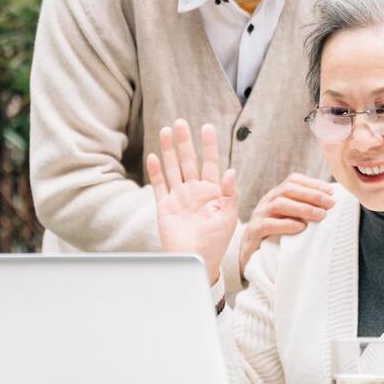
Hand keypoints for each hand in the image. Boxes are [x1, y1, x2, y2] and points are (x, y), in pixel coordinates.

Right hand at [145, 120, 237, 284]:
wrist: (197, 262)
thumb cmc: (216, 243)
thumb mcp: (228, 218)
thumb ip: (230, 194)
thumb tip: (230, 171)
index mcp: (213, 192)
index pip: (211, 163)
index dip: (209, 145)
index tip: (207, 126)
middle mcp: (195, 191)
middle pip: (188, 161)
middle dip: (185, 142)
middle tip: (181, 122)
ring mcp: (179, 198)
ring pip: (173, 168)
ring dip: (169, 150)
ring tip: (166, 131)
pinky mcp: (165, 207)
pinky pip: (159, 186)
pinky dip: (156, 172)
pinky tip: (154, 156)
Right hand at [238, 173, 334, 280]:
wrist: (249, 257)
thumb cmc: (275, 237)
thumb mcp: (288, 219)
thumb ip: (303, 210)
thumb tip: (330, 203)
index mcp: (275, 195)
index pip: (293, 181)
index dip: (313, 184)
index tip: (331, 191)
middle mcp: (266, 202)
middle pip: (287, 189)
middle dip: (311, 195)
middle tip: (331, 203)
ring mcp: (258, 216)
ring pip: (279, 204)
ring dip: (303, 208)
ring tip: (321, 216)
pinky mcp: (253, 232)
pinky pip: (268, 225)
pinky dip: (286, 225)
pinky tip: (301, 228)